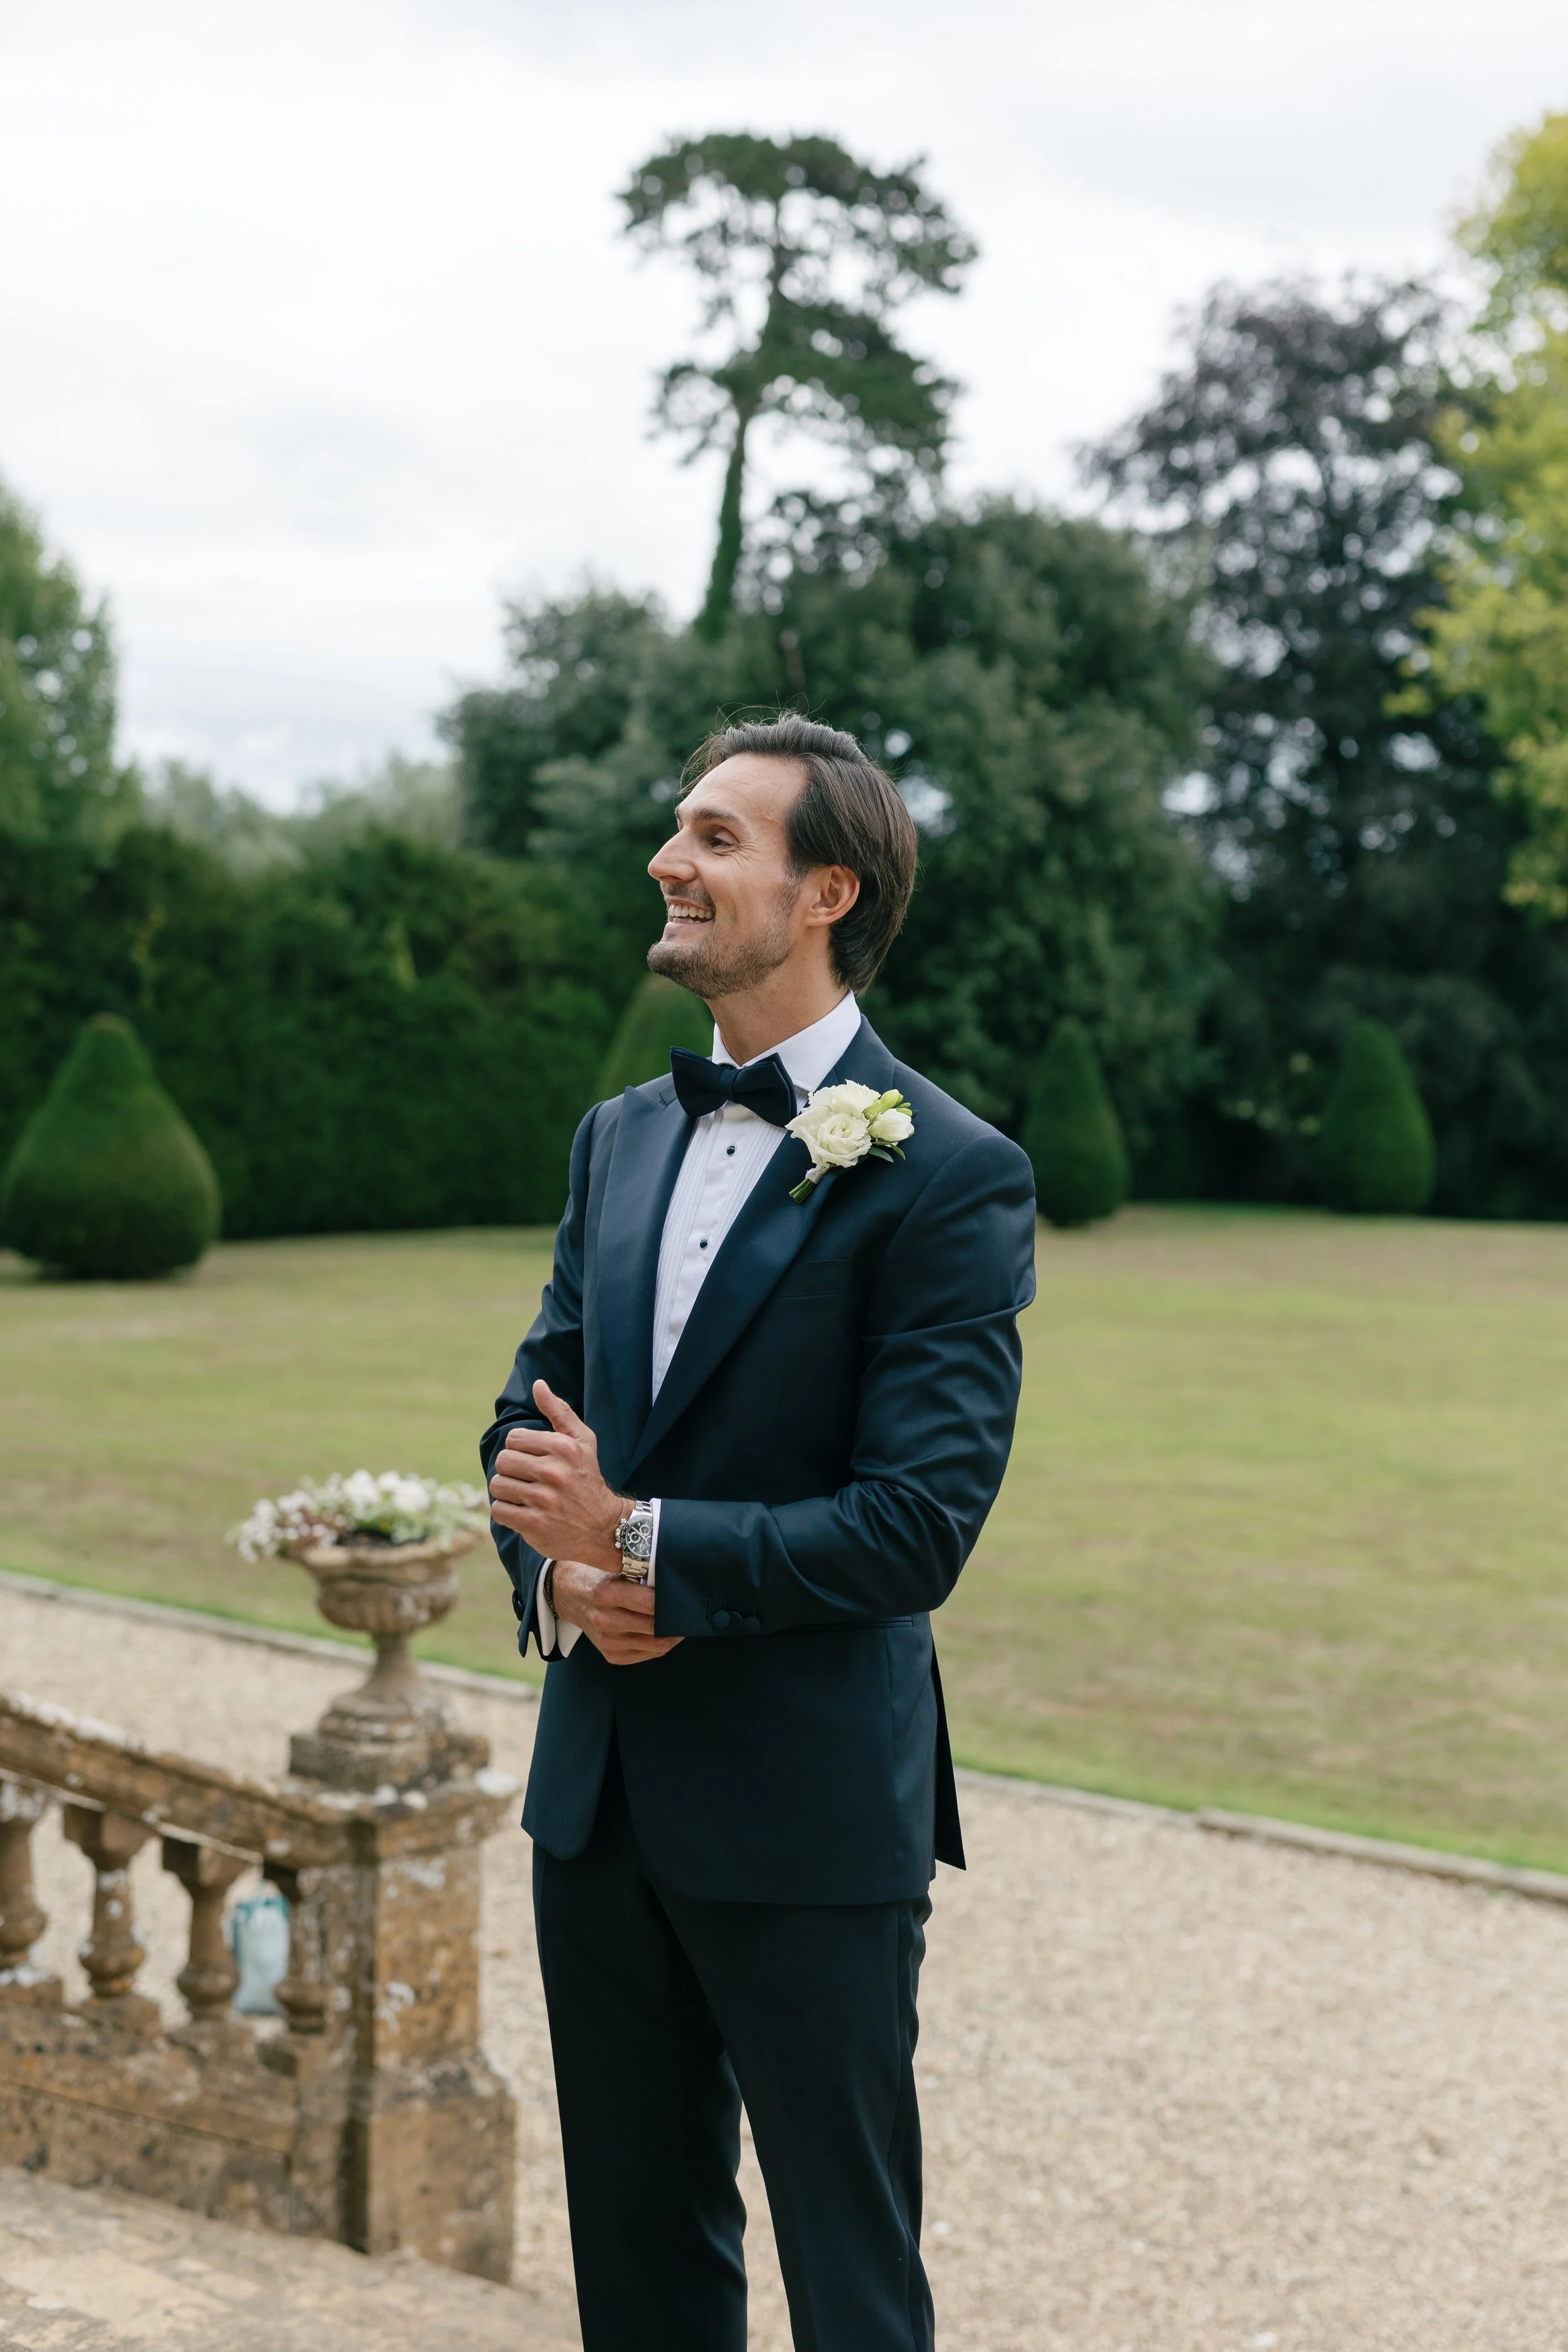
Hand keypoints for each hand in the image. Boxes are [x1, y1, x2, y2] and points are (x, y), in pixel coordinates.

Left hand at [488, 1382, 624, 1571]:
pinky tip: (523, 1512)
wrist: (603, 1527)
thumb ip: (559, 1411)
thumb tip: (538, 1384)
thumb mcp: (583, 1441)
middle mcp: (553, 1472)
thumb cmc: (587, 1478)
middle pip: (503, 1461)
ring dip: (507, 1492)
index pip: (514, 1438)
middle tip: (527, 1479)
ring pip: (497, 1486)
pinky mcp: (534, 1524)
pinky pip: (499, 1510)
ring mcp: (543, 1500)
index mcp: (563, 1448)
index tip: (535, 1460)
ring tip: (525, 1496)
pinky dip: (507, 1512)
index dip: (521, 1450)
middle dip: (512, 1471)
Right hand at [549, 1559, 682, 1667]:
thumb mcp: (615, 1567)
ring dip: (673, 1634)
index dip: (673, 1601)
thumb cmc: (599, 1576)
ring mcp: (607, 1641)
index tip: (687, 1596)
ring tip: (682, 1621)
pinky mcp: (610, 1655)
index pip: (651, 1604)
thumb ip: (642, 1573)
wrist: (569, 1595)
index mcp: (606, 1593)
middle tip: (691, 1610)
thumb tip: (677, 1579)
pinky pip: (649, 1654)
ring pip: (656, 1645)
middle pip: (656, 1627)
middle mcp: (604, 1620)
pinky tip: (667, 1631)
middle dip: (677, 1620)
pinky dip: (662, 1643)